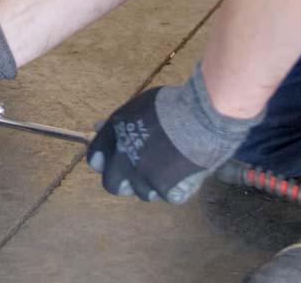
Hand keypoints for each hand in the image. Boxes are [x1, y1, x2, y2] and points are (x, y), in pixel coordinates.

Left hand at [87, 63, 262, 203]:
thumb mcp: (140, 105)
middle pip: (112, 184)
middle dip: (123, 183)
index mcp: (115, 135)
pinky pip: (168, 196)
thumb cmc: (176, 104)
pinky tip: (187, 172)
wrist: (205, 114)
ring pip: (143, 192)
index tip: (114, 163)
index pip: (95, 159)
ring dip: (153, 185)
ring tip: (172, 166)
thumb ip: (119, 122)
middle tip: (140, 174)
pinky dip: (177, 189)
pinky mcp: (166, 190)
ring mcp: (144, 176)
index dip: (104, 163)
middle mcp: (124, 158)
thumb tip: (96, 126)